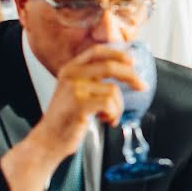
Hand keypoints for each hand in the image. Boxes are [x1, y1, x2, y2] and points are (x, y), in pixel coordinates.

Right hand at [32, 45, 146, 157]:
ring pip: (112, 90)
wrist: (49, 139)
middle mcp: (71, 75)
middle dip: (131, 77)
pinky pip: (109, 104)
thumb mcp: (76, 90)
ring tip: (110, 116)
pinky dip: (113, 114)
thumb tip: (124, 69)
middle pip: (110, 66)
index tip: (132, 62)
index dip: (118, 54)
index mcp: (71, 68)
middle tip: (142, 86)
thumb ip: (93, 78)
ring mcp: (74, 89)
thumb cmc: (67, 117)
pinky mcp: (79, 105)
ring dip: (118, 107)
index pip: (97, 51)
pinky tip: (105, 120)